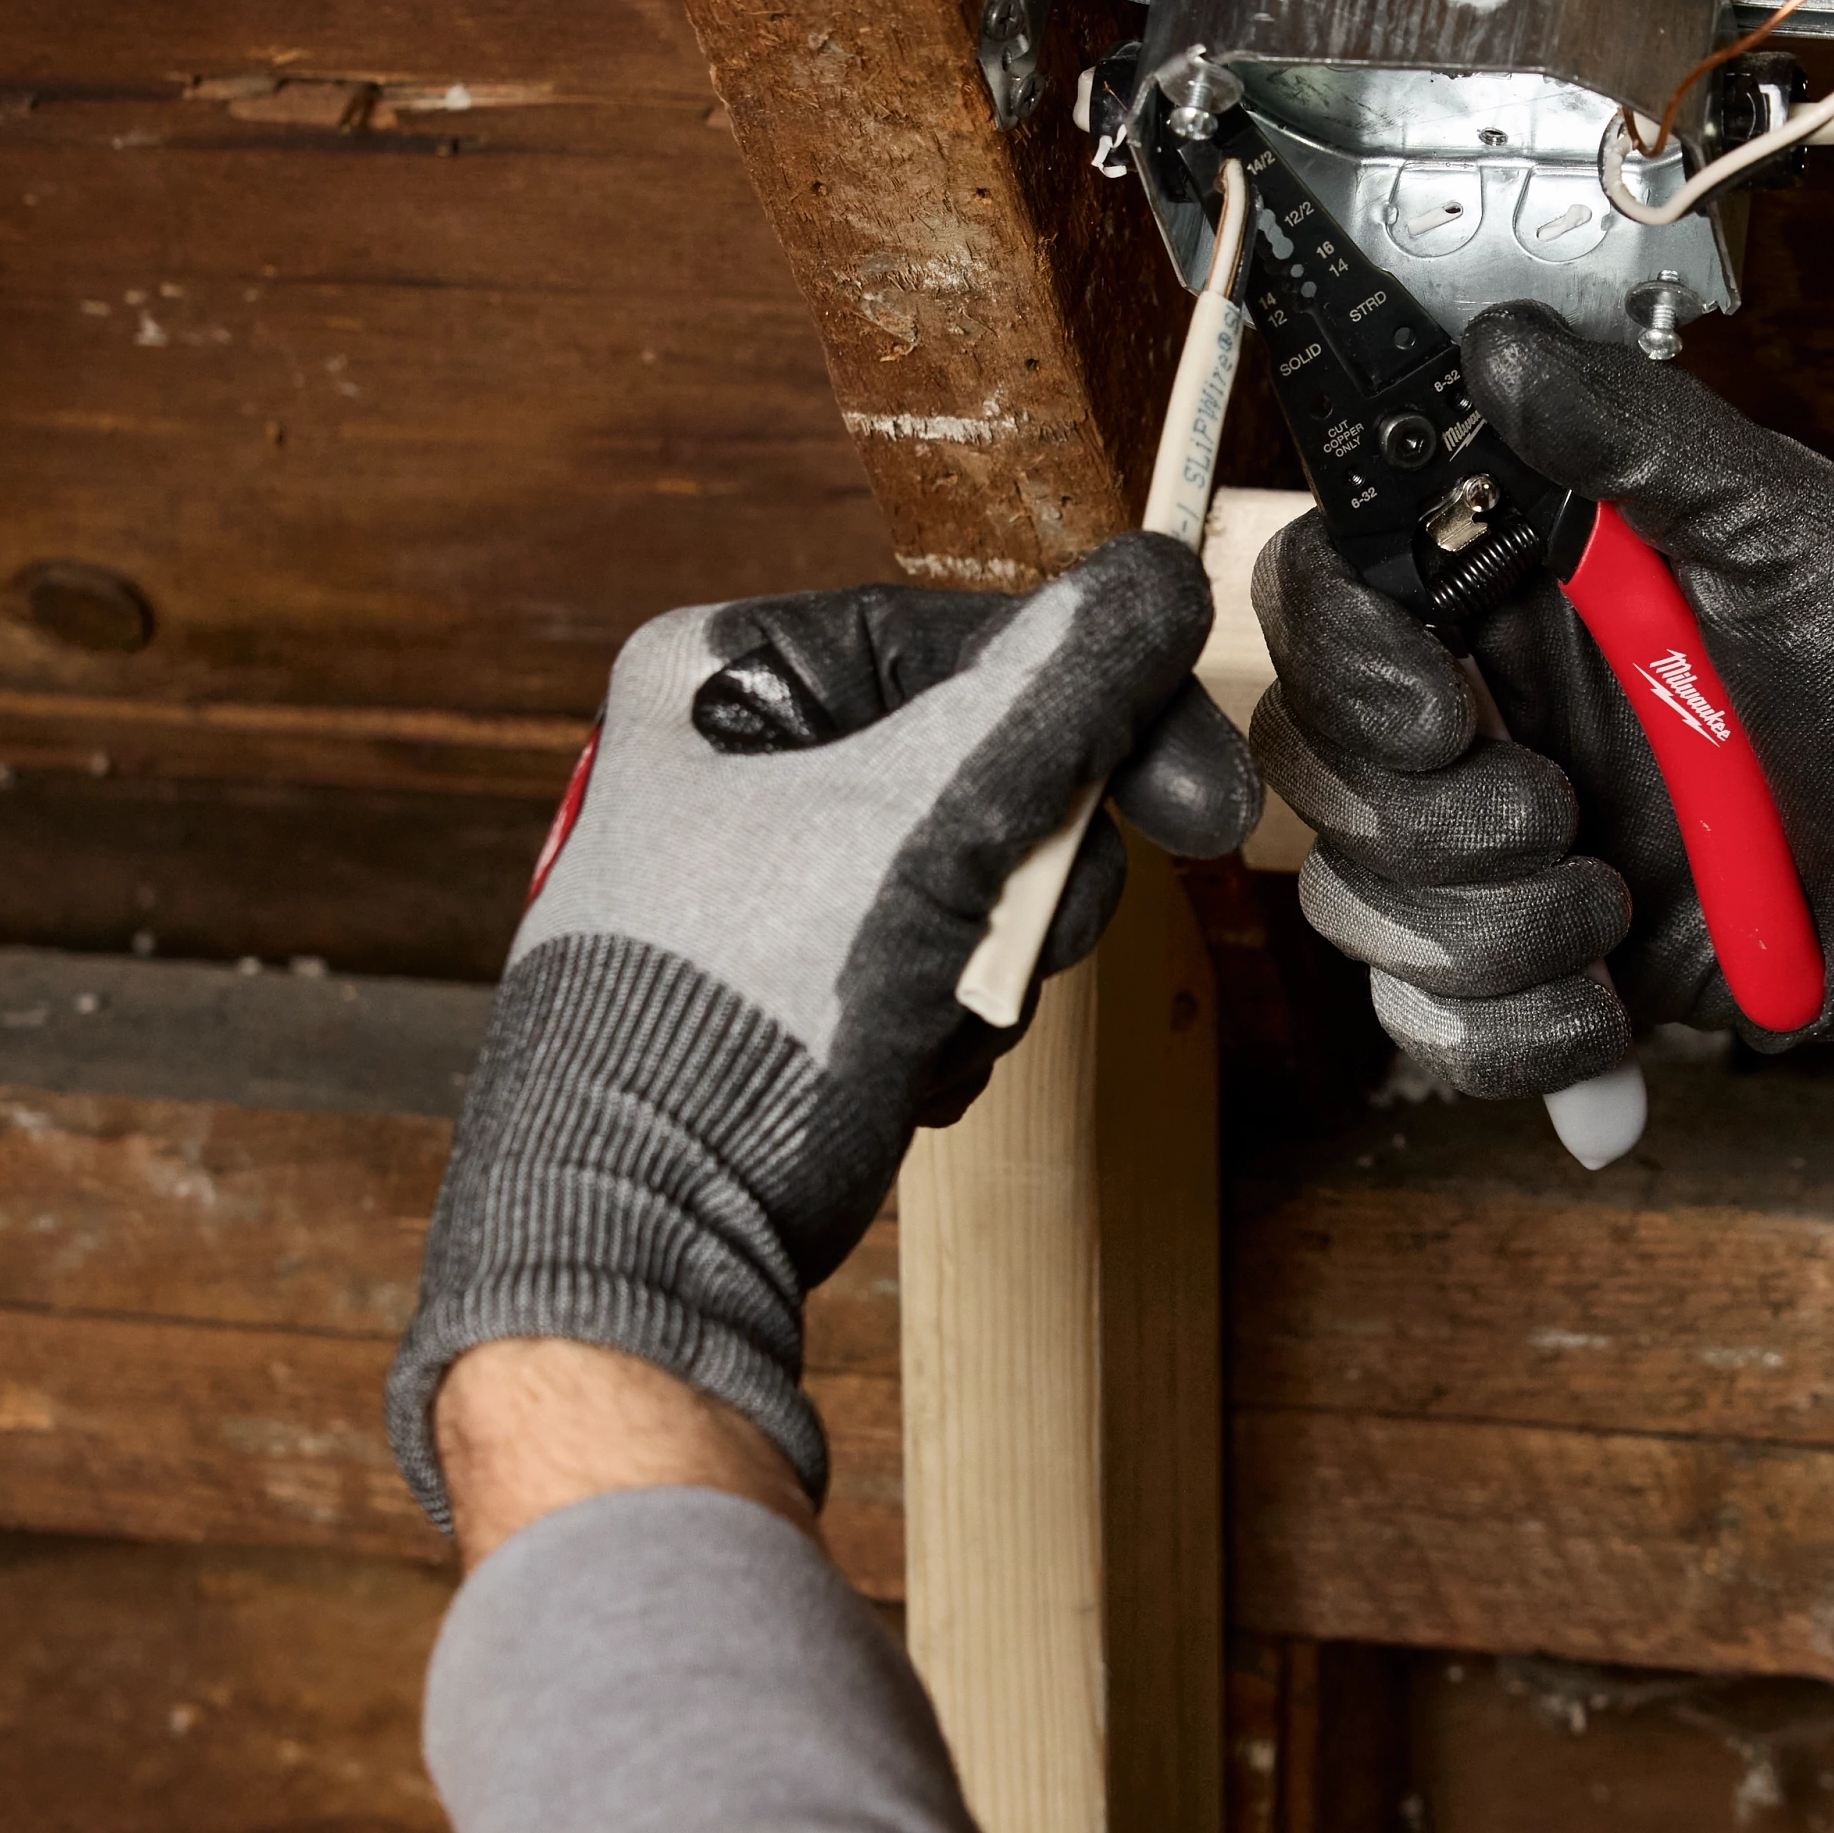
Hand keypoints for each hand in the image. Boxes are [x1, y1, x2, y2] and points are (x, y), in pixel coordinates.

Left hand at [388, 539, 1255, 1528]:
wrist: (634, 1252)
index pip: (967, 642)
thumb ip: (1049, 698)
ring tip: (934, 1022)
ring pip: (972, 873)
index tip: (1200, 793)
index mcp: (719, 680)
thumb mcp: (916, 833)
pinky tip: (904, 1068)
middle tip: (1036, 937)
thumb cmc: (725, 1032)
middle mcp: (726, 763)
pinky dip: (948, 1020)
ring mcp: (754, 879)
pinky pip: (932, 960)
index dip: (1101, 715)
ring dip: (991, 961)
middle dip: (1027, 876)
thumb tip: (1153, 580)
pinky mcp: (783, 984)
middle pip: (981, 763)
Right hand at [1250, 306, 1833, 1161]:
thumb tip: (1503, 343)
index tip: (1444, 711)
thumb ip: (1639, 435)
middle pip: (1312, 757)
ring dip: (1485, 923)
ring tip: (1612, 899)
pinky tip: (1608, 995)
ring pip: (1353, 896)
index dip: (1346, 659)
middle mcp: (1473, 706)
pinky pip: (1425, 1021)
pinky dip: (1514, 1027)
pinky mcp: (1517, 961)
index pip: (1323, 592)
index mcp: (1507, 585)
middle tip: (1556, 811)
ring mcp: (1483, 840)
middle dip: (1427, 814)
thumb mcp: (1783, 526)